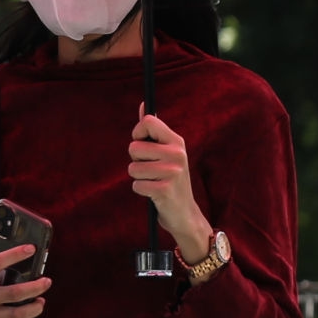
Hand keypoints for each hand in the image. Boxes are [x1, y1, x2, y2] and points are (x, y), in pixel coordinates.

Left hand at [129, 110, 214, 262]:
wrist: (184, 212)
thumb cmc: (170, 179)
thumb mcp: (166, 152)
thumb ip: (153, 130)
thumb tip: (143, 105)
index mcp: (176, 141)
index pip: (148, 122)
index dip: (137, 133)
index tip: (142, 143)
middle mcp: (176, 154)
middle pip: (134, 147)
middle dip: (136, 160)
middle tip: (151, 169)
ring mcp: (172, 172)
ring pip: (133, 168)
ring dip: (138, 177)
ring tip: (153, 181)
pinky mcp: (165, 189)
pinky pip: (136, 185)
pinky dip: (141, 190)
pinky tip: (154, 193)